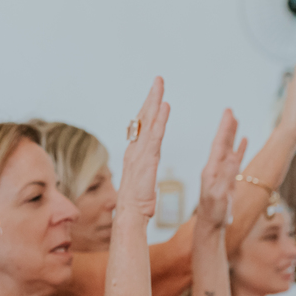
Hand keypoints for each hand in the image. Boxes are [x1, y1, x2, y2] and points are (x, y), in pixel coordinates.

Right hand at [115, 77, 169, 217]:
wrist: (130, 215)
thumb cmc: (137, 203)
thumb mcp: (142, 180)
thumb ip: (143, 167)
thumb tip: (145, 162)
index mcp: (135, 154)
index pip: (141, 127)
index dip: (147, 109)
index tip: (153, 95)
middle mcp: (135, 150)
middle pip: (142, 118)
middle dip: (151, 97)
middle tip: (158, 80)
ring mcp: (140, 153)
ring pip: (148, 122)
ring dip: (154, 101)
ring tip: (160, 84)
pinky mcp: (147, 159)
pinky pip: (155, 135)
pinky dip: (160, 119)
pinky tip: (165, 106)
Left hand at [196, 110, 247, 228]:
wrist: (210, 227)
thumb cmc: (214, 213)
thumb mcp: (220, 194)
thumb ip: (226, 176)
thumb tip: (232, 156)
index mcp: (210, 171)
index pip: (218, 145)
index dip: (224, 129)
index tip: (228, 113)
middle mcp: (214, 169)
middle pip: (221, 143)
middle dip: (226, 127)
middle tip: (230, 110)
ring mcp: (220, 174)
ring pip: (228, 149)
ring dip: (231, 135)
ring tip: (235, 120)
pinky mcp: (227, 180)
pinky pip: (234, 160)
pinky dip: (239, 149)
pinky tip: (243, 141)